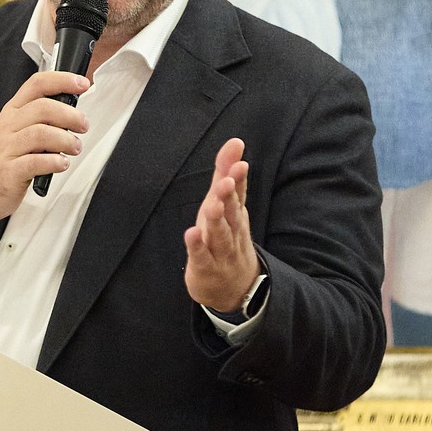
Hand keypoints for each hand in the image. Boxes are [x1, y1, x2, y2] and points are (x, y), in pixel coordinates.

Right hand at [0, 69, 90, 229]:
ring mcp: (7, 149)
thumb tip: (72, 114)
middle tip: (83, 126)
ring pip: (40, 133)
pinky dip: (53, 161)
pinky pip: (34, 162)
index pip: (36, 85)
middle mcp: (9, 127)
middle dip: (70, 115)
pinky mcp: (9, 172)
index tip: (81, 83)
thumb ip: (38, 120)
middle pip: (43, 108)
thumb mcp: (13, 130)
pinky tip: (61, 163)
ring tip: (74, 147)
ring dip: (65, 140)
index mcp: (12, 112)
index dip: (62, 80)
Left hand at [184, 138, 260, 310]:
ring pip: (220, 235)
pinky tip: (191, 234)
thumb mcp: (226, 205)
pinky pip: (201, 257)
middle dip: (229, 197)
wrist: (235, 289)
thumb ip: (226, 173)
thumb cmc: (227, 237)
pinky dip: (197, 246)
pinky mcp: (205, 268)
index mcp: (236, 214)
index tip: (239, 163)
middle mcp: (232, 232)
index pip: (239, 195)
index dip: (238, 180)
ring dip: (217, 220)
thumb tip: (235, 141)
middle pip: (232, 213)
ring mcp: (220, 252)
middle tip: (226, 181)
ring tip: (211, 206)